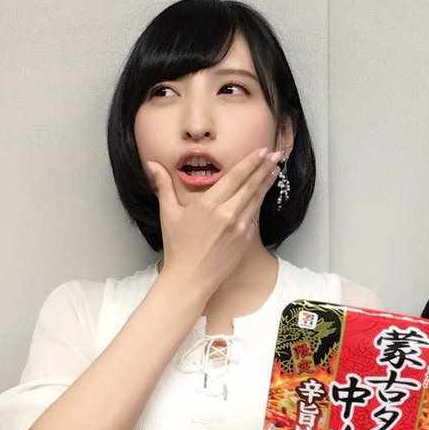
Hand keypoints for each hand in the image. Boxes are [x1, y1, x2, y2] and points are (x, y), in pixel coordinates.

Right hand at [145, 147, 281, 298]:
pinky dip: (260, 203)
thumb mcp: (168, 213)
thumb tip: (152, 164)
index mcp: (208, 204)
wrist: (191, 279)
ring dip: (267, 184)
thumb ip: (163, 185)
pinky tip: (264, 195)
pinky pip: (255, 217)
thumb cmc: (177, 247)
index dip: (250, 163)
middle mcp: (227, 214)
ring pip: (256, 200)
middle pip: (251, 185)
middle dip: (265, 168)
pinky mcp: (246, 240)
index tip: (261, 151)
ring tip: (275, 170)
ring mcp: (239, 227)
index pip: (235, 177)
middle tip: (276, 155)